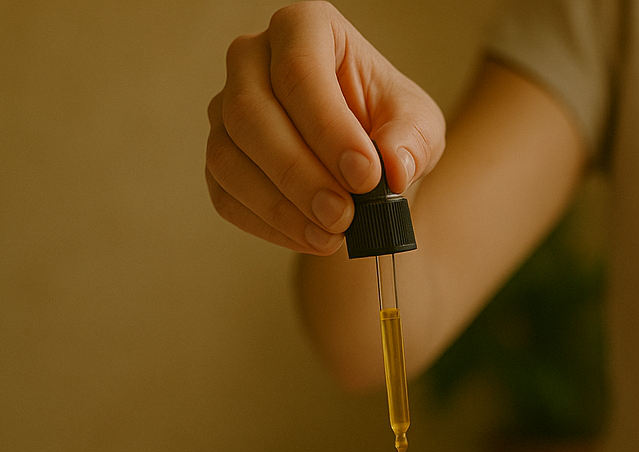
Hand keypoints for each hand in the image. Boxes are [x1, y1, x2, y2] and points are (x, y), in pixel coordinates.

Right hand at [205, 2, 445, 254]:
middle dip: (299, 173)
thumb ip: (410, 141)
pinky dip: (267, 224)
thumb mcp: (417, 125)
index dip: (328, 128)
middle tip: (343, 215)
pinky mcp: (221, 156)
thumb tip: (393, 168)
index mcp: (303, 27)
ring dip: (279, 205)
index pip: (298, 70)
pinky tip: (310, 237)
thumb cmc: (387, 123)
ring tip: (331, 234)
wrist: (366, 155)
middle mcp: (251, 58)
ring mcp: (225, 108)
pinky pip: (226, 194)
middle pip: (250, 113)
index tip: (365, 175)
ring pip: (228, 157)